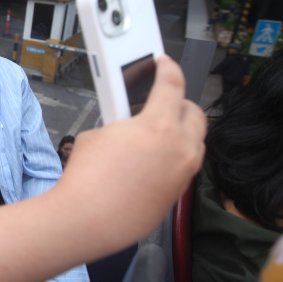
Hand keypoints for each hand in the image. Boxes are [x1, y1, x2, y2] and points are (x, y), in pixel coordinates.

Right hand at [59, 55, 205, 253]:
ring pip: (195, 140)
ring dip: (180, 130)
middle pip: (193, 112)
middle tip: (158, 101)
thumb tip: (128, 125)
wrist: (87, 218)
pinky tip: (150, 159)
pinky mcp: (178, 193)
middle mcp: (180, 147)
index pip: (173, 83)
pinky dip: (174, 155)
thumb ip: (121, 122)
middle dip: (178, 102)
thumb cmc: (87, 177)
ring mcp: (183, 172)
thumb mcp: (98, 133)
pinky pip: (185, 165)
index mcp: (159, 125)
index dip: (167, 67)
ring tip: (154, 132)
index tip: (164, 63)